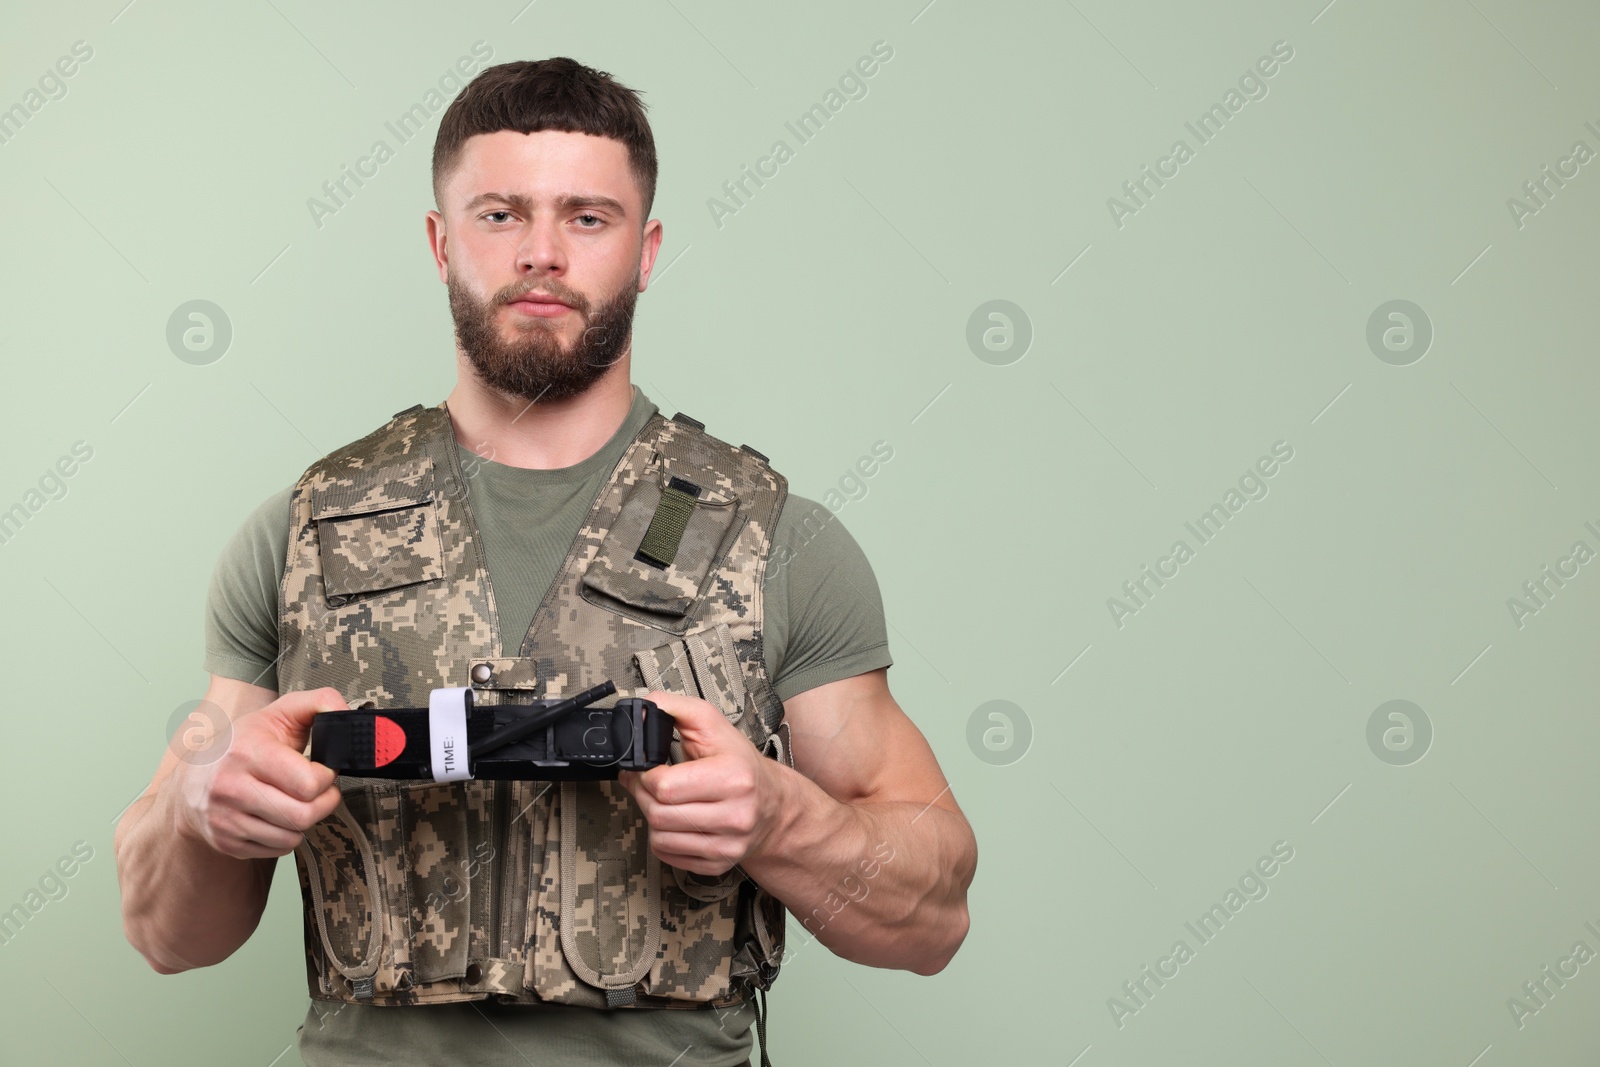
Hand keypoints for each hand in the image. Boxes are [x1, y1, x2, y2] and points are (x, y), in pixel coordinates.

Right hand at [171, 687, 347, 859]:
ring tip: (298, 800)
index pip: (308, 784)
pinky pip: (278, 850)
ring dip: (306, 820)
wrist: (192, 779)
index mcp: (247, 752)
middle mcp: (231, 788)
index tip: (321, 769)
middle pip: (304, 815)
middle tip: (320, 790)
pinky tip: (278, 815)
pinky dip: (287, 835)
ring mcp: (225, 819)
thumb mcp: (279, 712)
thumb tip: (347, 715)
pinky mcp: (226, 842)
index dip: (326, 778)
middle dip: (324, 803)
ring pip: (293, 836)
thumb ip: (319, 702)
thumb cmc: (243, 743)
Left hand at [617, 690, 783, 876]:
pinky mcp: (718, 863)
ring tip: (664, 800)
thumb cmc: (739, 763)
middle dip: (643, 794)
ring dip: (651, 817)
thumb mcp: (711, 724)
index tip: (646, 767)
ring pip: (659, 838)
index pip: (665, 787)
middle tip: (648, 782)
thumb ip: (674, 707)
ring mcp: (727, 845)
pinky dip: (662, 838)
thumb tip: (641, 708)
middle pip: (658, 813)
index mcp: (734, 778)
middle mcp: (735, 815)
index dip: (645, 775)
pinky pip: (667, 855)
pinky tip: (675, 821)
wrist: (772, 804)